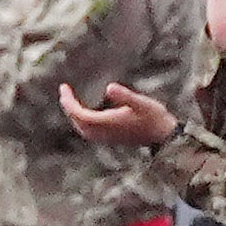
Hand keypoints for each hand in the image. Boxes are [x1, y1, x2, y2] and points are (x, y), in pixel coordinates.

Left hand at [59, 80, 178, 146]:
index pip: (79, 114)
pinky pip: (87, 130)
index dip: (69, 102)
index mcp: (107, 123)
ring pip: (81, 127)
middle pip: (77, 121)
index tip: (64, 87)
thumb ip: (125, 96)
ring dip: (73, 114)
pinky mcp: (108, 138)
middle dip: (68, 106)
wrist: (162, 135)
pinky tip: (82, 111)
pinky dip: (80, 120)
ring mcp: (105, 137)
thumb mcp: (142, 103)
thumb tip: (109, 87)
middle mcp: (102, 133)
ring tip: (69, 99)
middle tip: (64, 90)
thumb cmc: (154, 117)